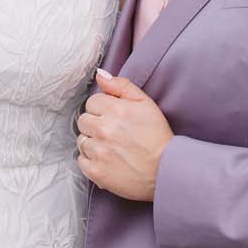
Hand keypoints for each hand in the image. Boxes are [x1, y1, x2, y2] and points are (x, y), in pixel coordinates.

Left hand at [76, 69, 172, 201]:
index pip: (92, 102)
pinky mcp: (96, 172)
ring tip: (112, 147)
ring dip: (93, 142)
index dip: (103, 109)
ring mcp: (98, 152)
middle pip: (83, 120)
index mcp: (115, 110)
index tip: (114, 118)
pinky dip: (91, 160)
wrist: (166, 170)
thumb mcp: (146, 103)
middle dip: (96, 124)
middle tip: (113, 133)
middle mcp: (104, 130)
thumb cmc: (157, 136)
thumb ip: (121, 85)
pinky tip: (107, 160)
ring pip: (82, 140)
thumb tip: (100, 75)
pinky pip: (81, 160)